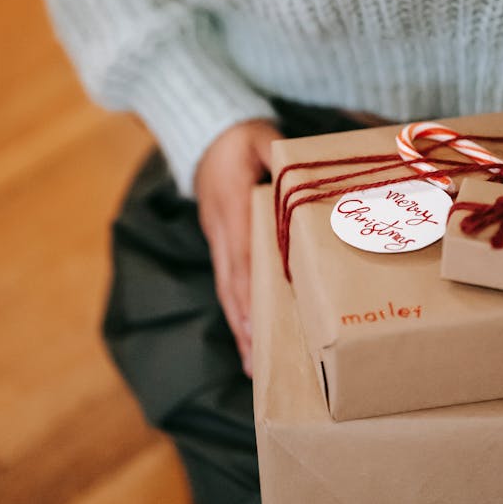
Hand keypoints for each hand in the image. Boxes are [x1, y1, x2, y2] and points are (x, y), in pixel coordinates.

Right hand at [194, 119, 283, 376]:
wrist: (202, 136)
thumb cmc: (236, 137)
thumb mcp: (258, 136)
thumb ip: (277, 154)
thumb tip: (300, 173)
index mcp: (230, 208)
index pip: (241, 255)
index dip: (250, 291)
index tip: (258, 325)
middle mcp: (221, 231)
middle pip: (231, 286)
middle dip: (244, 327)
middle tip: (256, 366)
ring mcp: (217, 240)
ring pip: (228, 291)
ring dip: (240, 329)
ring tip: (253, 367)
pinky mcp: (221, 244)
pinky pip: (229, 283)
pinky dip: (238, 312)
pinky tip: (250, 338)